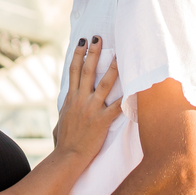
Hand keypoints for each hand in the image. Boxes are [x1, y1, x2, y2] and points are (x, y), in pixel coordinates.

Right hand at [53, 37, 120, 162]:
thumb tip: (64, 109)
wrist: (67, 156)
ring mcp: (91, 109)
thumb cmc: (63, 142)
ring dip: (112, 67)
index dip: (78, 55)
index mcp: (70, 98)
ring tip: (118, 54)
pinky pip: (117, 107)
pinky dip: (127, 98)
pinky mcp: (102, 120)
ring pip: (104, 83)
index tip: (82, 42)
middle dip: (93, 52)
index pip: (73, 71)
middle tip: (98, 38)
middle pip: (87, 70)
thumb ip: (64, 111)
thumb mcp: (60, 122)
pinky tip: (135, 88)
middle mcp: (80, 99)